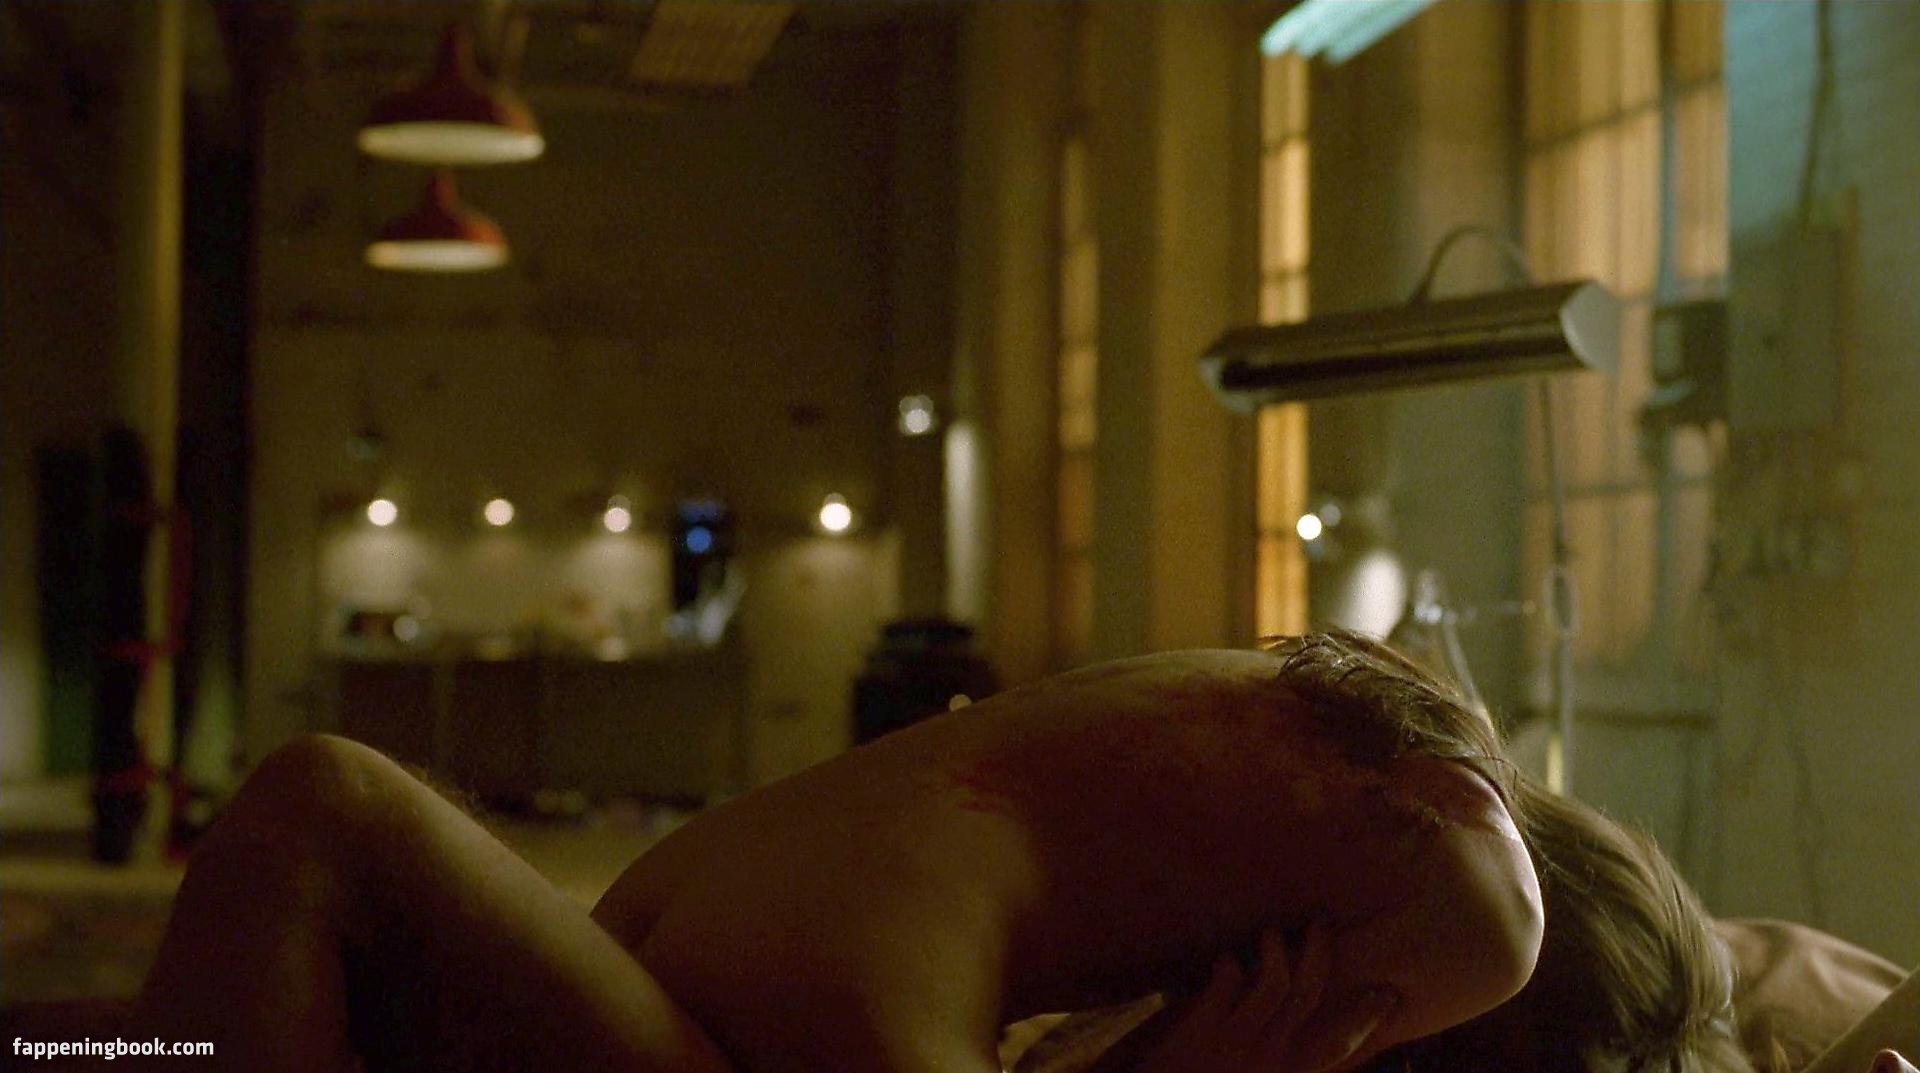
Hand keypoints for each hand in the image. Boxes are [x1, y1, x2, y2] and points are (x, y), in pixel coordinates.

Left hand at [1128, 921, 1400, 1072]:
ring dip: (1276, 950)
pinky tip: (1226, 959)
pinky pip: (1225, 983)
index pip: (1338, 1044)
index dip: (1365, 1017)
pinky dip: (1229, 965)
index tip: (1385, 992)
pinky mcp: (1201, 1030)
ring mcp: (1236, 1041)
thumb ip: (1282, 1066)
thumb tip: (1301, 1041)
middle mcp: (1270, 1057)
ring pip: (1272, 981)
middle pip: (1308, 994)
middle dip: (1319, 952)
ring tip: (1273, 932)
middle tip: (1322, 921)